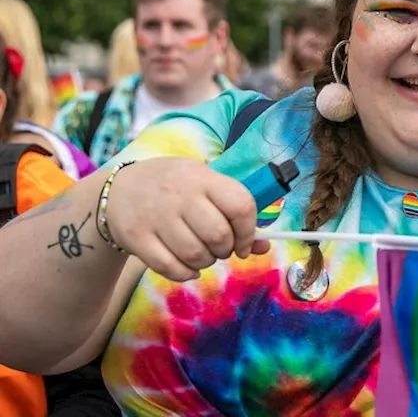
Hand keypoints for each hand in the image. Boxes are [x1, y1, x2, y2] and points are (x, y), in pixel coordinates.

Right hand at [106, 158, 268, 280]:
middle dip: (226, 249)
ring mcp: (156, 217)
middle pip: (218, 234)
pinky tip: (188, 267)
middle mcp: (179, 195)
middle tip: (220, 247)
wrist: (118, 189)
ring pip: (194, 254)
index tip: (245, 243)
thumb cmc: (174, 188)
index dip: (249, 231)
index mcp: (203, 178)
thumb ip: (234, 211)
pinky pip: (169, 267)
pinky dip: (185, 273)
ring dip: (206, 262)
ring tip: (203, 254)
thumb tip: (264, 246)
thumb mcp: (204, 186)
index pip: (240, 204)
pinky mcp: (137, 238)